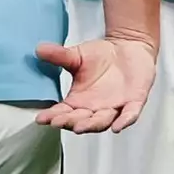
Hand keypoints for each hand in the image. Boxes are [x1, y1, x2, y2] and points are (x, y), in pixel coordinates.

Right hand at [35, 35, 156, 133]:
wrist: (128, 47)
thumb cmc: (101, 55)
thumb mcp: (77, 55)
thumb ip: (59, 56)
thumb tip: (39, 49)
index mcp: (78, 101)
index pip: (62, 112)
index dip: (52, 116)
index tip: (41, 118)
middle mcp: (94, 109)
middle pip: (80, 121)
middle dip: (69, 122)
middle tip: (58, 122)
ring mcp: (114, 108)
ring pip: (102, 122)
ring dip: (91, 125)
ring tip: (79, 127)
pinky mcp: (133, 103)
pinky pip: (129, 115)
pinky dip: (124, 121)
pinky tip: (117, 127)